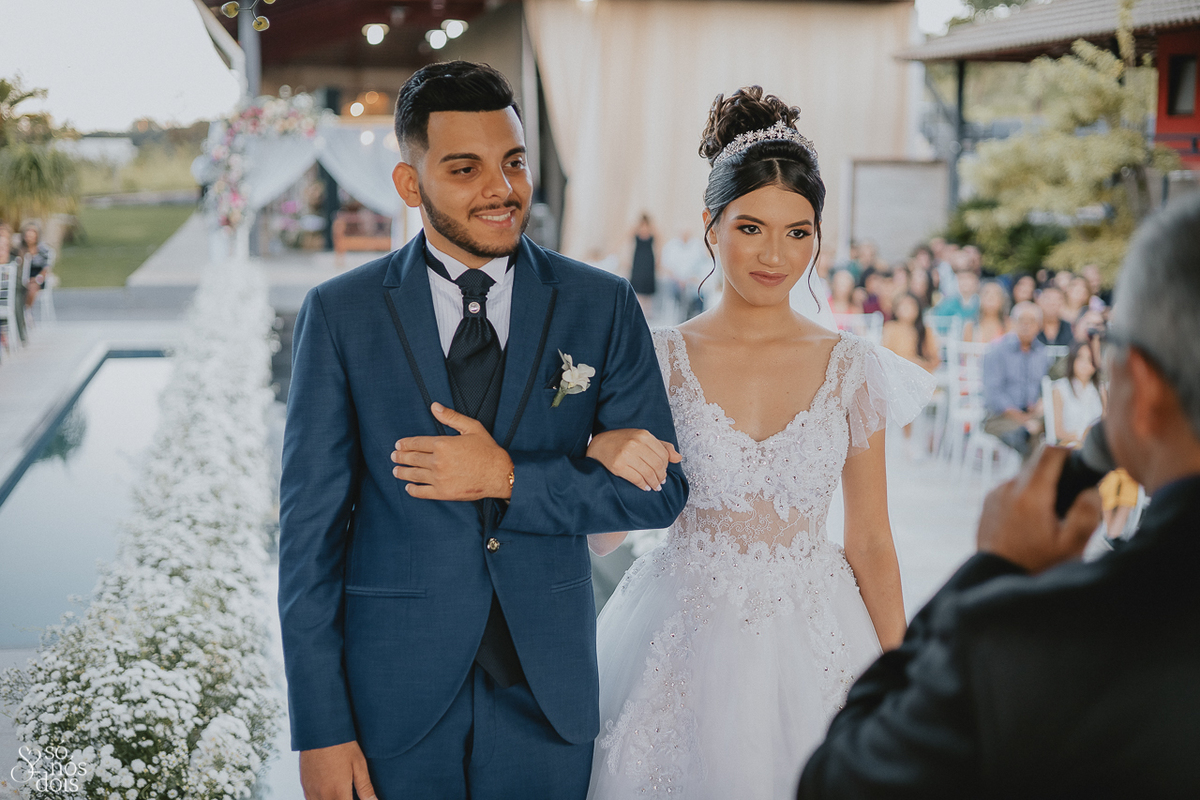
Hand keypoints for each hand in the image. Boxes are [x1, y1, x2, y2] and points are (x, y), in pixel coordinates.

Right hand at [298, 740, 375, 799]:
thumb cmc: (342, 746)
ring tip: (341, 792)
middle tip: (349, 793)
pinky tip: (329, 792)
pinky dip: (320, 799)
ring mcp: (311, 791)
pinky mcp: (304, 785)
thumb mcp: (359, 765)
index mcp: (338, 793)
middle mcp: (322, 795)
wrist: (320, 730)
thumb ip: (365, 788)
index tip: (356, 797)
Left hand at [392, 403, 513, 499]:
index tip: (398, 444)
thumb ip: (451, 417)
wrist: (499, 474)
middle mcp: (438, 462)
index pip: (417, 443)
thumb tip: (434, 406)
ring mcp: (439, 478)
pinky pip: (422, 492)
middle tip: (394, 456)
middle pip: (412, 458)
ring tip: (396, 471)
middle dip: (400, 457)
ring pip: (414, 475)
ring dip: (402, 472)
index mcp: (443, 444)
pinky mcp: (443, 492)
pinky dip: (413, 490)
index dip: (405, 444)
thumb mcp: (471, 427)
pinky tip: (408, 487)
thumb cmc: (487, 450)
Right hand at [586, 429, 680, 490]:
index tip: (664, 471)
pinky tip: (645, 487)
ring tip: (655, 486)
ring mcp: (626, 455)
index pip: (663, 455)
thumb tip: (679, 458)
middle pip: (657, 465)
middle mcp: (635, 443)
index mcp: (643, 435)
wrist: (599, 445)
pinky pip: (637, 479)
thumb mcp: (642, 438)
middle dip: (661, 476)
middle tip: (661, 482)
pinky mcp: (618, 466)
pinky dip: (644, 485)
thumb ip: (662, 446)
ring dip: (654, 483)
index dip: (666, 466)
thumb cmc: (622, 442)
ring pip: (648, 473)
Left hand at [976, 445, 1101, 572]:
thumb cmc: (1036, 565)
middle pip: (1037, 462)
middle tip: (1072, 494)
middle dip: (1057, 472)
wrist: (996, 578)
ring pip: (1024, 476)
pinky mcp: (988, 502)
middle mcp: (1009, 487)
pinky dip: (1024, 495)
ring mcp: (995, 494)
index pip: (1050, 451)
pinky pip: (1011, 489)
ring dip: (1040, 485)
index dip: (1069, 450)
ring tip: (1053, 512)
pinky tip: (1033, 519)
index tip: (1080, 462)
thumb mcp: (1070, 545)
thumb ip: (1087, 514)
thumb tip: (1093, 489)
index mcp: (1030, 494)